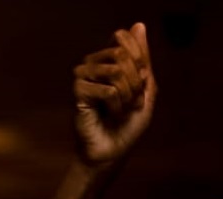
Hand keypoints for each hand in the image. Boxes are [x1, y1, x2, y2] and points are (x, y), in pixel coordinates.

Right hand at [73, 22, 156, 166]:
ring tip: (123, 110)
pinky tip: (111, 115)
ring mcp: (83, 75)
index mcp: (109, 59)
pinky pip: (109, 90)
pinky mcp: (77, 90)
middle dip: (136, 82)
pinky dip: (118, 106)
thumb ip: (143, 58)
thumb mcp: (145, 88)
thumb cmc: (129, 122)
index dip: (139, 58)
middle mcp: (93, 62)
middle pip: (122, 54)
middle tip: (133, 101)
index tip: (142, 81)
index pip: (122, 37)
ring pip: (116, 71)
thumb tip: (139, 24)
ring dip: (129, 96)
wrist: (113, 150)